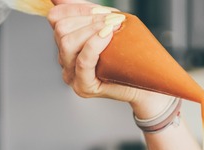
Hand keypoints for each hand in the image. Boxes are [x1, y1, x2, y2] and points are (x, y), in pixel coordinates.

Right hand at [48, 0, 170, 116]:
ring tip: (113, 27)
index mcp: (66, 43)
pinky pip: (83, 61)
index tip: (102, 12)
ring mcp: (72, 75)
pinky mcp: (84, 87)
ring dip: (92, 29)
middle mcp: (65, 60)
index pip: (56, 18)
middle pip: (61, 29)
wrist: (146, 83)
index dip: (76, 8)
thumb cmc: (129, 55)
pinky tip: (107, 36)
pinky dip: (94, 44)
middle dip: (88, 19)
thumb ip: (84, 12)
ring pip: (67, 43)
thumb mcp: (106, 25)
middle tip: (112, 20)